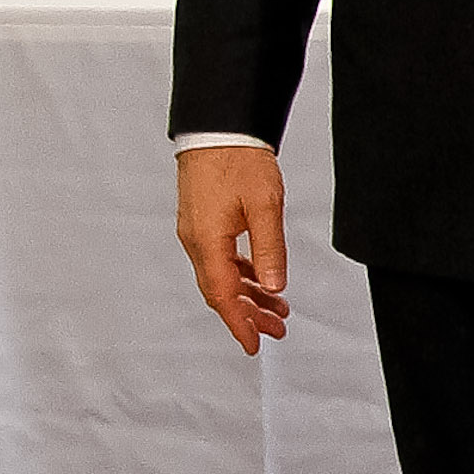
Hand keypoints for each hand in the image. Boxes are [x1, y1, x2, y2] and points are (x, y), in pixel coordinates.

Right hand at [175, 144, 290, 354]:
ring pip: (221, 276)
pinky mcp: (203, 222)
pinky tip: (259, 279)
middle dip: (248, 315)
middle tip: (276, 329)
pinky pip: (220, 259)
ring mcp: (197, 232)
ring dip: (248, 295)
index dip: (239, 324)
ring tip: (277, 308)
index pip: (222, 296)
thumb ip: (269, 248)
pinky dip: (241, 274)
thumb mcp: (265, 205)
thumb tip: (273, 286)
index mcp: (207, 241)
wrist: (218, 128)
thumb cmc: (237, 159)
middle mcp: (196, 241)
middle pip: (220, 292)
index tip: (254, 344)